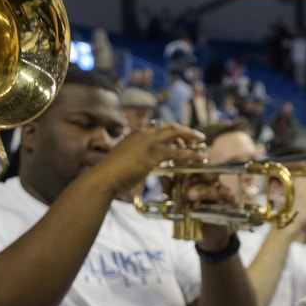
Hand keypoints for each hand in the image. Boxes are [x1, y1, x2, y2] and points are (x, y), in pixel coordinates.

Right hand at [90, 121, 205, 199]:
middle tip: (197, 136)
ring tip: (203, 144)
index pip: (158, 129)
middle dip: (185, 131)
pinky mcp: (154, 154)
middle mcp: (142, 134)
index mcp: (135, 135)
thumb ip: (134, 161)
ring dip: (191, 138)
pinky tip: (200, 157)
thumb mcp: (123, 162)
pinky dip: (192, 154)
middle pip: (169, 127)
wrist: (103, 178)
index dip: (172, 132)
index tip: (180, 137)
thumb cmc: (109, 176)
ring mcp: (148, 142)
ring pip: (176, 134)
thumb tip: (138, 170)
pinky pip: (178, 152)